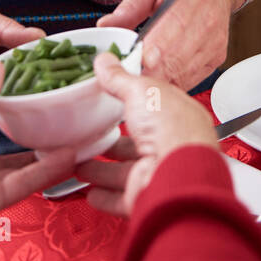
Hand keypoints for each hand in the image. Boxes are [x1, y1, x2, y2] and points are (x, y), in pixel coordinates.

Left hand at [0, 62, 74, 260]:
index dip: (8, 95)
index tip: (32, 80)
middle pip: (6, 136)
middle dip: (31, 123)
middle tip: (56, 105)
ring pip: (21, 161)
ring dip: (46, 148)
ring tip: (71, 130)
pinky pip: (23, 183)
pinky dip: (46, 170)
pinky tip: (66, 155)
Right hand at [73, 52, 218, 215]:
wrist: (178, 176)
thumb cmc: (172, 129)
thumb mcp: (142, 91)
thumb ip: (120, 78)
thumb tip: (106, 61)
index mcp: (177, 117)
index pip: (153, 109)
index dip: (133, 104)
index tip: (112, 101)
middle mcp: (171, 147)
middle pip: (138, 144)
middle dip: (115, 143)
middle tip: (93, 137)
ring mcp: (159, 173)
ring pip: (127, 172)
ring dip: (103, 170)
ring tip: (81, 164)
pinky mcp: (146, 196)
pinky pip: (123, 198)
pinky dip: (106, 196)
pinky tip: (92, 192)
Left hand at [96, 0, 237, 88]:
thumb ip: (130, 6)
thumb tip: (106, 26)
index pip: (168, 35)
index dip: (148, 53)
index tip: (128, 62)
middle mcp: (207, 23)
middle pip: (174, 60)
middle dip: (147, 72)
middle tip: (126, 75)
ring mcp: (214, 42)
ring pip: (182, 74)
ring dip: (159, 80)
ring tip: (140, 77)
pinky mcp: (217, 56)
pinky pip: (192, 78)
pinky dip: (172, 81)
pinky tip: (159, 75)